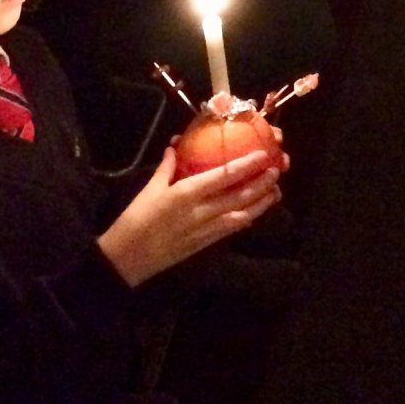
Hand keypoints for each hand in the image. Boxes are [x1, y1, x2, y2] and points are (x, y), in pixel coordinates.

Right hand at [97, 146, 281, 287]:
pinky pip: (230, 230)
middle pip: (238, 196)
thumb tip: (176, 145)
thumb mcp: (150, 188)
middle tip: (277, 170)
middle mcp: (200, 212)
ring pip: (240, 215)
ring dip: (260, 204)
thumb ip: (167, 167)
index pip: (222, 177)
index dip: (245, 165)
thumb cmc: (136, 218)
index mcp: (186, 193)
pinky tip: (254, 213)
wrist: (127, 258)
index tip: (262, 155)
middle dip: (261, 184)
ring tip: (276, 192)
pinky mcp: (204, 245)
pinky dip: (245, 219)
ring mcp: (204, 230)